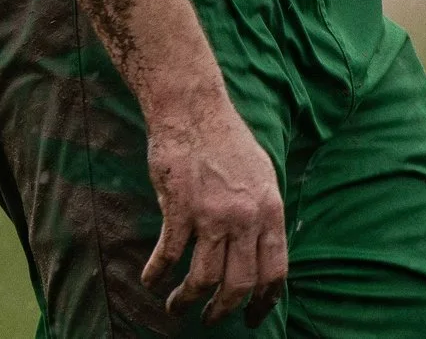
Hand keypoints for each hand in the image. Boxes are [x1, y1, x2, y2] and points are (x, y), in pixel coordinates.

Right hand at [141, 92, 286, 326]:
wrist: (192, 109)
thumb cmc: (226, 139)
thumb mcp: (262, 173)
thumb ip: (264, 212)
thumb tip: (265, 248)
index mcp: (270, 209)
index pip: (275, 271)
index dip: (264, 302)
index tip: (254, 318)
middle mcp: (245, 217)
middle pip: (238, 284)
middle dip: (223, 311)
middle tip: (210, 320)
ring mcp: (213, 215)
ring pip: (203, 278)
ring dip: (187, 300)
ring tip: (175, 307)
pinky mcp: (180, 209)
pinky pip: (169, 255)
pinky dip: (157, 274)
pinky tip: (150, 279)